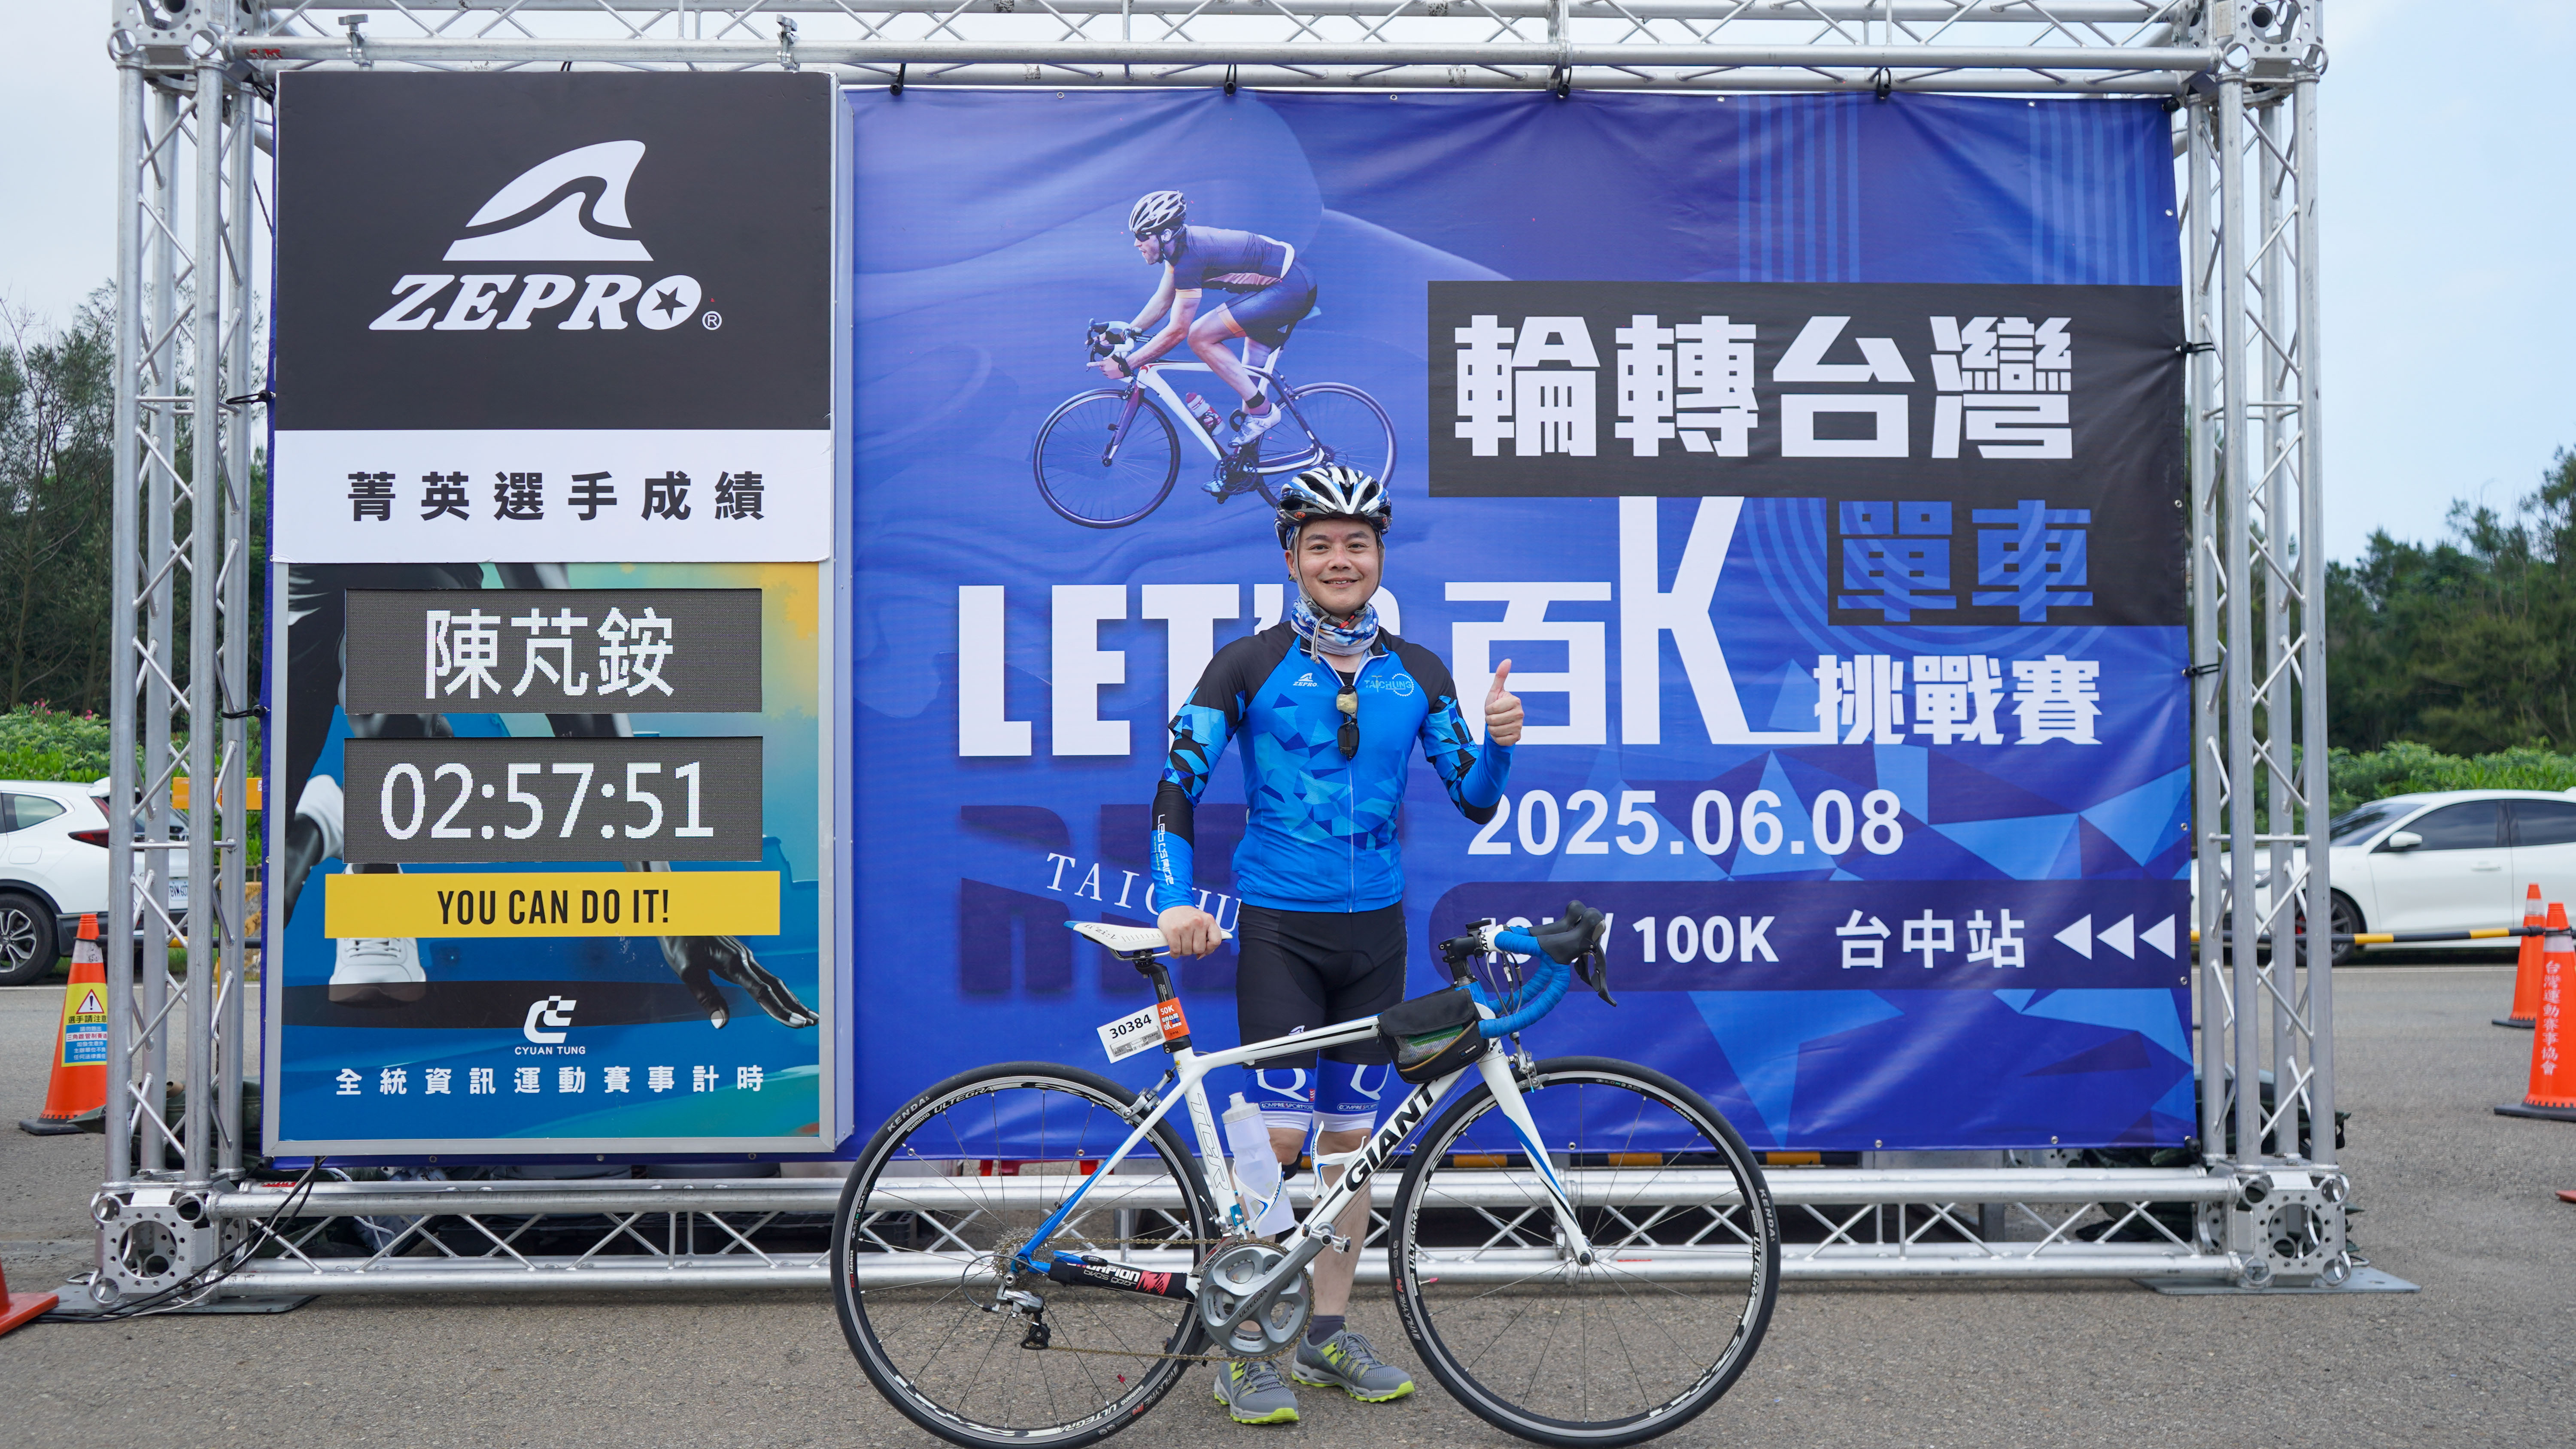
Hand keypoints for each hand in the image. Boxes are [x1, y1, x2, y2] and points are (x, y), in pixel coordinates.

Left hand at [660, 934, 817, 1029]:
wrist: (677, 913)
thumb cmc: (679, 941)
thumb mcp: (687, 971)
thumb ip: (707, 997)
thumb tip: (722, 1023)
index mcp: (735, 963)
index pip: (763, 992)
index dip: (780, 1010)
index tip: (797, 1023)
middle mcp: (745, 959)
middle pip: (777, 985)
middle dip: (795, 1006)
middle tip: (813, 1022)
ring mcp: (745, 956)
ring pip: (774, 980)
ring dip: (791, 998)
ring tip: (807, 1015)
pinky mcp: (740, 956)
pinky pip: (765, 976)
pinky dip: (778, 990)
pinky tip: (783, 998)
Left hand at [1094, 354, 1130, 379]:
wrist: (1125, 367)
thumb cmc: (1119, 361)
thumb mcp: (1112, 358)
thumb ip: (1106, 360)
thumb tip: (1103, 361)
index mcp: (1105, 363)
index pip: (1097, 363)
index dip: (1092, 364)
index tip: (1087, 364)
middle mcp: (1105, 368)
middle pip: (1101, 368)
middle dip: (1103, 367)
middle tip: (1109, 366)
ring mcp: (1107, 373)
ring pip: (1104, 372)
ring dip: (1107, 371)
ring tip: (1113, 369)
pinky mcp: (1110, 377)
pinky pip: (1108, 376)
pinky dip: (1110, 374)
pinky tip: (1114, 372)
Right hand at [1158, 904, 1222, 957]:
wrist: (1173, 905)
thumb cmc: (1188, 916)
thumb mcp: (1203, 921)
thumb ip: (1208, 937)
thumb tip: (1201, 955)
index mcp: (1208, 920)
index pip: (1216, 941)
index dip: (1210, 948)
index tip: (1204, 948)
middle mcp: (1198, 922)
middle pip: (1199, 949)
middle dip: (1194, 949)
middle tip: (1190, 942)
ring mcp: (1185, 926)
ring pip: (1187, 952)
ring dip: (1183, 951)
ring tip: (1182, 941)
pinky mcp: (1173, 931)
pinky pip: (1176, 951)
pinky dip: (1174, 953)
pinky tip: (1174, 947)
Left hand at [1485, 659, 1522, 746]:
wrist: (1498, 724)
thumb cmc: (1495, 706)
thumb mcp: (1495, 691)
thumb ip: (1500, 676)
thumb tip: (1507, 660)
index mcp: (1515, 701)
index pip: (1492, 709)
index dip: (1488, 709)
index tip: (1493, 708)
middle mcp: (1520, 713)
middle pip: (1492, 720)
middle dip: (1488, 720)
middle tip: (1494, 717)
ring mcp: (1519, 726)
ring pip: (1495, 731)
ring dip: (1492, 729)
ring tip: (1496, 724)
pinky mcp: (1517, 738)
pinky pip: (1500, 740)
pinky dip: (1496, 738)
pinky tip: (1500, 733)